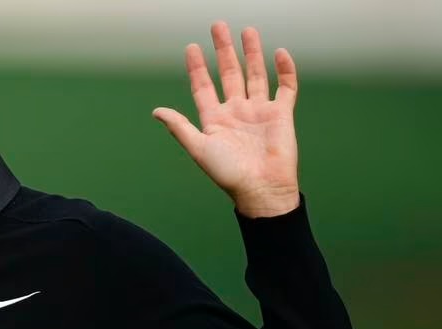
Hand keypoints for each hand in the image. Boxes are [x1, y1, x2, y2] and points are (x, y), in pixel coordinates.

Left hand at [152, 22, 300, 217]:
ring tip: (247, 31)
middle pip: (229, 74)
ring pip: (256, 74)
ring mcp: (259, 111)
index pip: (203, 87)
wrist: (260, 188)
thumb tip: (156, 111)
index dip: (197, 68)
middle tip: (218, 26)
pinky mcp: (281, 114)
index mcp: (215, 120)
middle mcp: (236, 112)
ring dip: (251, 53)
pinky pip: (285, 87)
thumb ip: (179, 127)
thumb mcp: (198, 148)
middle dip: (224, 51)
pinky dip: (284, 70)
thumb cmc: (227, 173)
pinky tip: (278, 53)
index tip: (191, 48)